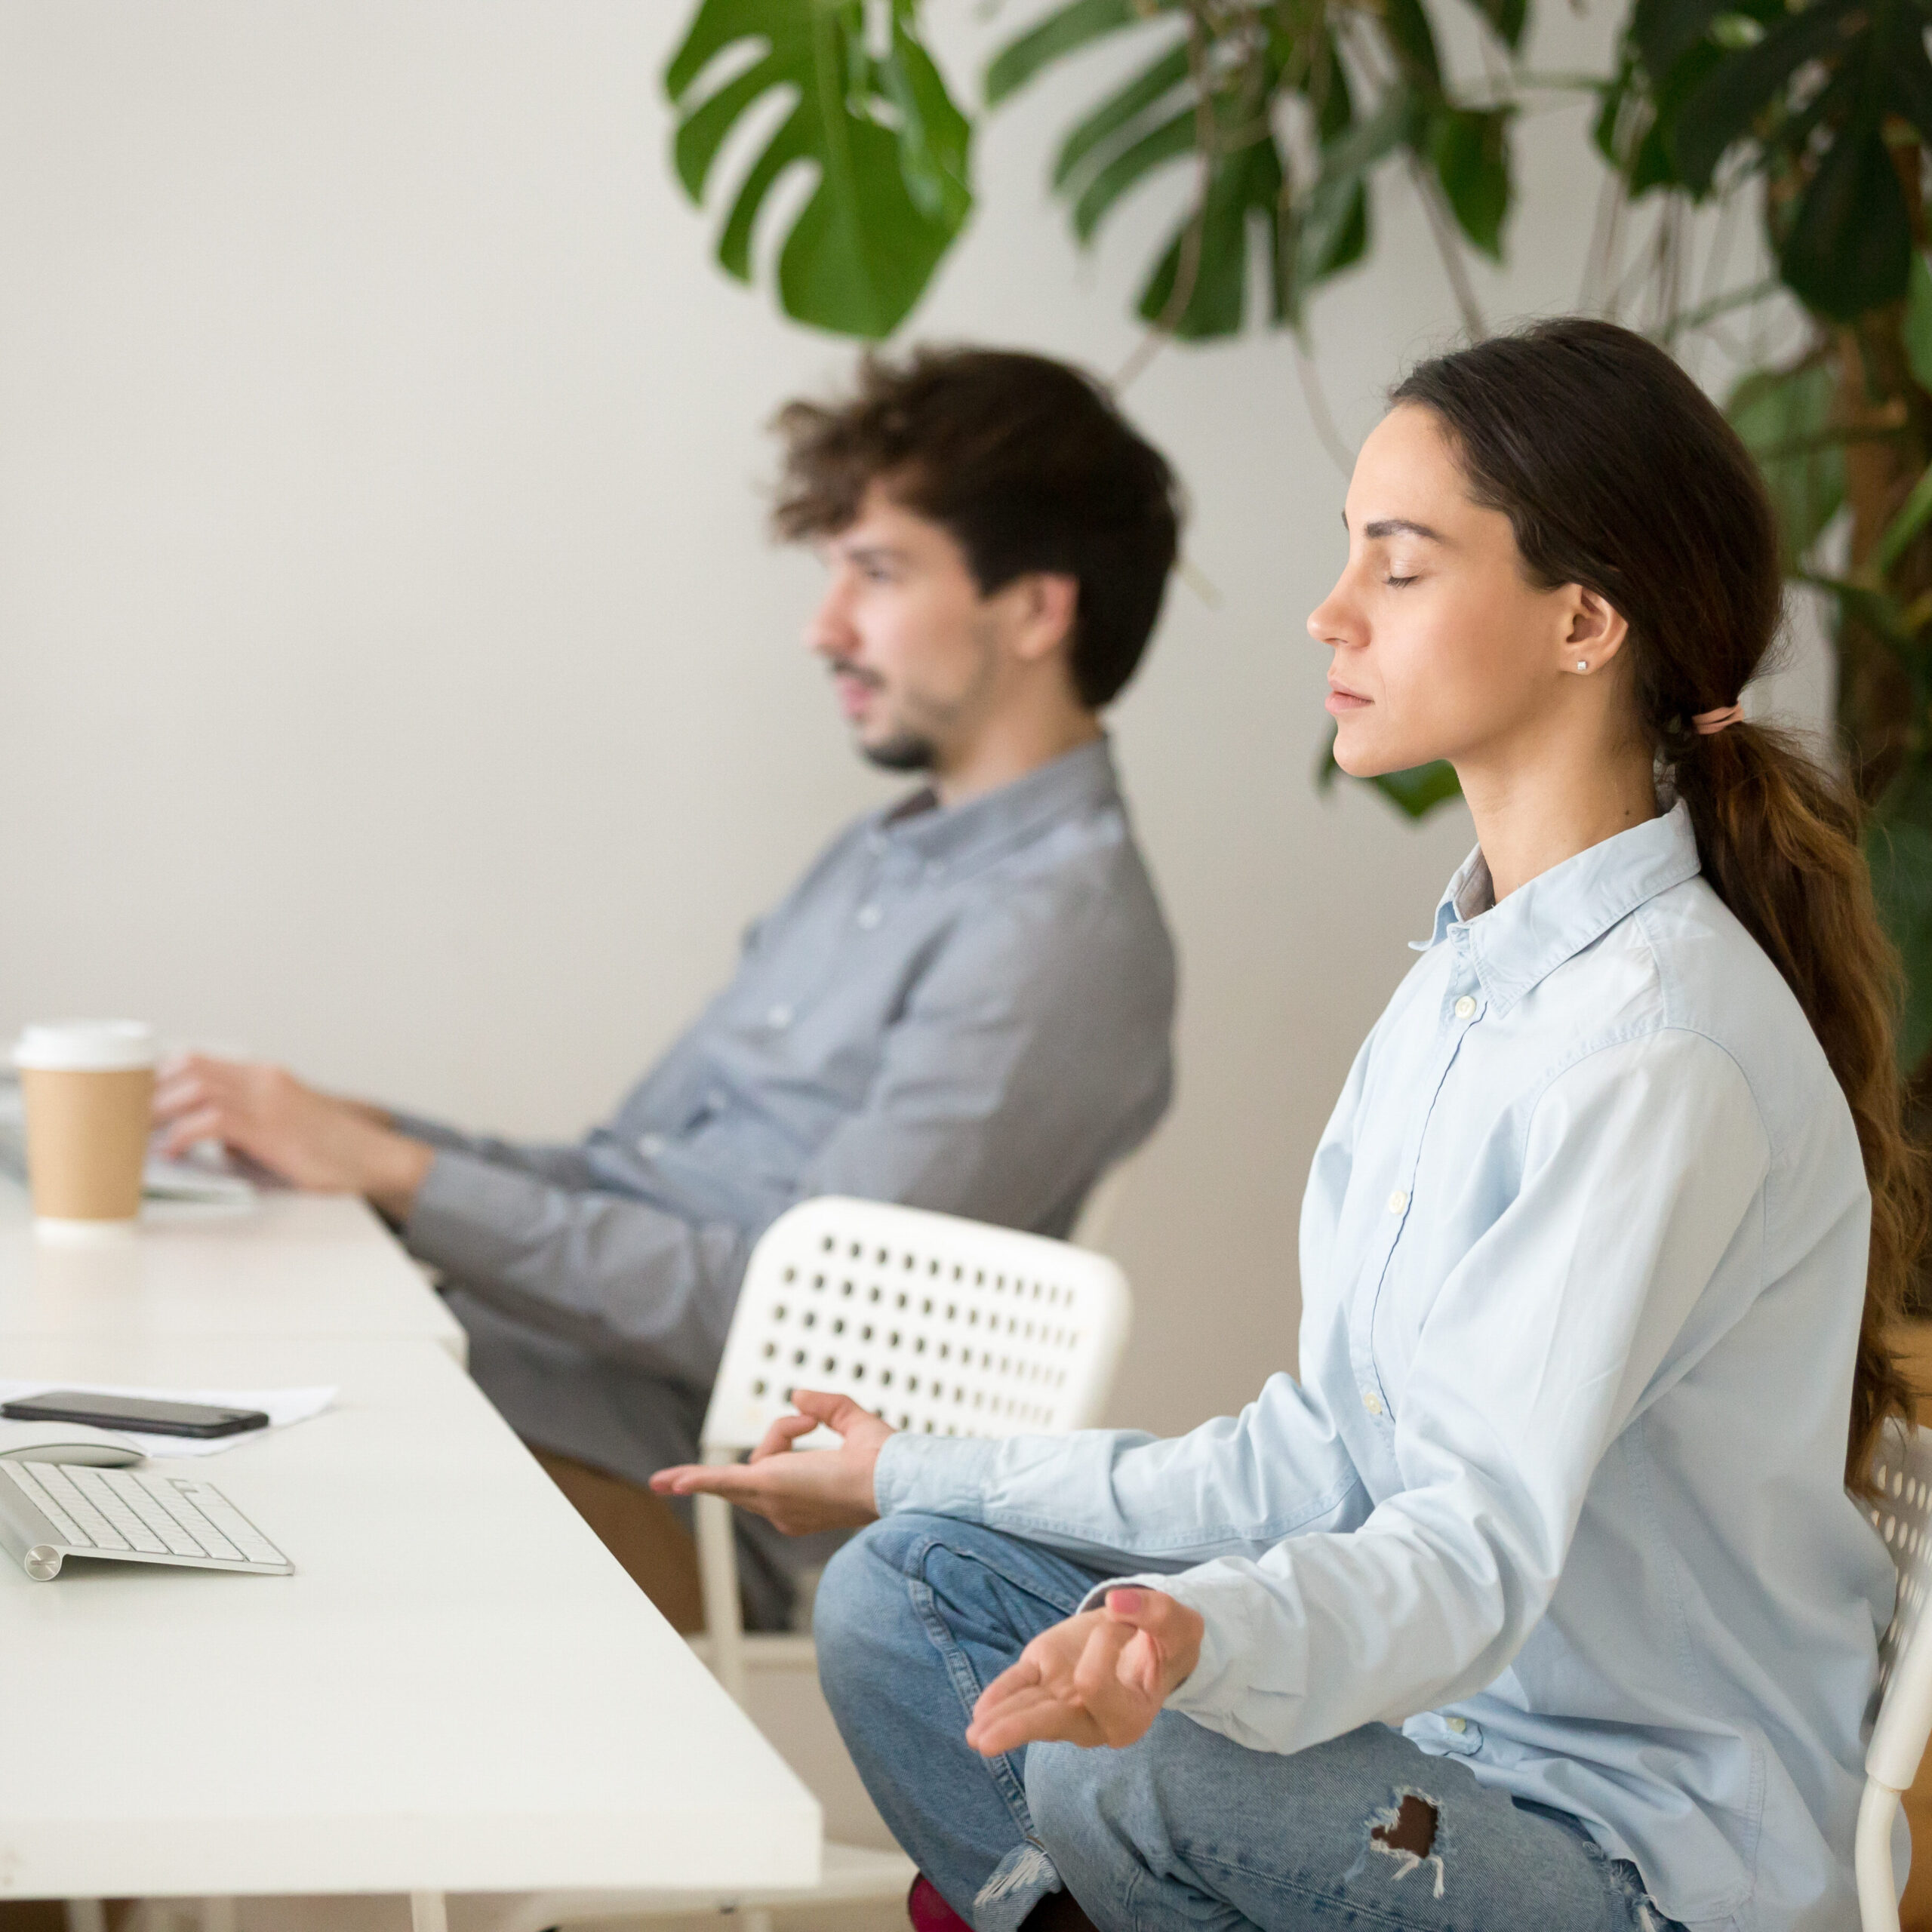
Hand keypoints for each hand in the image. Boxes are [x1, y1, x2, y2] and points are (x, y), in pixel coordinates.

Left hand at [153, 1054, 432, 1217]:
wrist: (376, 1160)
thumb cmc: (332, 1152)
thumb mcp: (281, 1128)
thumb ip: (241, 1127)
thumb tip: (197, 1141)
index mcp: (266, 1076)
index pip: (198, 1060)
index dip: (159, 1076)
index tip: (134, 1098)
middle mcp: (264, 1078)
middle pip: (189, 1067)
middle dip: (150, 1091)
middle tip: (124, 1118)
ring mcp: (268, 1100)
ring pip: (195, 1087)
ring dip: (159, 1111)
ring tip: (138, 1135)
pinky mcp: (270, 1127)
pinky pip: (211, 1121)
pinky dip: (182, 1135)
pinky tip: (171, 1152)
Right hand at [650, 1389, 892, 1534]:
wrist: (895, 1476)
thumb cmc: (885, 1460)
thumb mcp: (853, 1421)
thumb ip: (827, 1406)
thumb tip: (798, 1395)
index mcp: (799, 1501)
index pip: (772, 1462)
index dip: (788, 1432)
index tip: (815, 1422)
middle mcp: (782, 1510)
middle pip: (753, 1464)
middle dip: (779, 1436)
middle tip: (809, 1424)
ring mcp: (772, 1500)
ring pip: (741, 1461)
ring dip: (766, 1440)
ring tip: (715, 1464)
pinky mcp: (766, 1485)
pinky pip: (718, 1480)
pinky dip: (692, 1479)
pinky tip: (665, 1482)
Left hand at [965, 1587, 1203, 1756]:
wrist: (1150, 1638)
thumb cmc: (1167, 1640)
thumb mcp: (1177, 1623)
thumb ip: (1155, 1613)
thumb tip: (1118, 1602)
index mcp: (1130, 1715)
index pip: (1096, 1681)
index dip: (1105, 1641)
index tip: (1123, 1619)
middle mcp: (1093, 1720)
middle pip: (1051, 1723)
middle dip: (1019, 1727)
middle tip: (985, 1742)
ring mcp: (1064, 1703)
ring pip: (1028, 1713)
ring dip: (999, 1722)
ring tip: (973, 1737)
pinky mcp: (1045, 1678)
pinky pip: (1020, 1692)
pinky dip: (999, 1699)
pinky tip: (980, 1715)